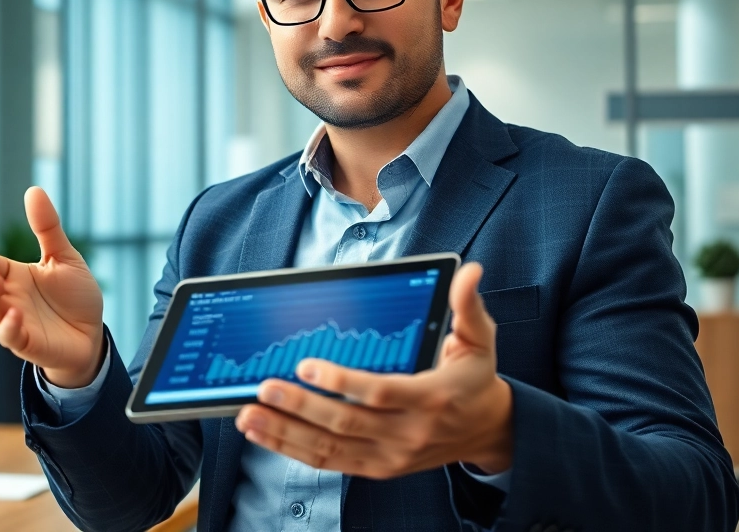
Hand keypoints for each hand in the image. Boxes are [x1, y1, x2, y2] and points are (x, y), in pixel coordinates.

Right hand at [0, 187, 104, 387]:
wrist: (92, 335)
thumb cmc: (75, 297)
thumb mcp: (65, 258)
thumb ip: (48, 228)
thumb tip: (33, 190)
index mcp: (13, 274)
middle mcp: (8, 296)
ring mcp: (13, 320)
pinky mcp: (26, 342)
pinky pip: (10, 336)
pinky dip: (8, 326)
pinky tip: (15, 314)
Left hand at [234, 262, 512, 478]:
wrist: (487, 431)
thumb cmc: (475, 379)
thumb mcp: (480, 339)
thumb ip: (468, 306)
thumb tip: (470, 271)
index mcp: (431, 397)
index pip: (380, 392)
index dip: (341, 381)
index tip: (305, 366)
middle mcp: (408, 432)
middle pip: (346, 422)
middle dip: (300, 406)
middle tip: (264, 388)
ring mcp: (391, 454)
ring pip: (331, 447)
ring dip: (286, 433)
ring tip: (250, 415)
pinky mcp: (377, 467)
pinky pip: (330, 462)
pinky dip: (294, 450)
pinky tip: (266, 435)